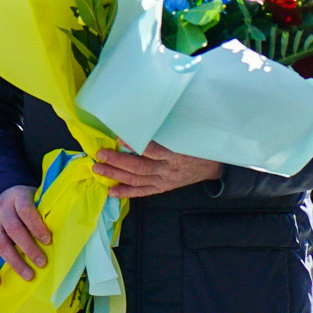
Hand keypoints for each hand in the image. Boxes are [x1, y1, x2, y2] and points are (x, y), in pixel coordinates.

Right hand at [0, 184, 51, 283]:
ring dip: (15, 262)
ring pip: (1, 243)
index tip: (48, 241)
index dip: (36, 226)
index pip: (26, 210)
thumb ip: (44, 211)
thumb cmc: (27, 202)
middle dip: (29, 248)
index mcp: (17, 197)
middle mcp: (1, 209)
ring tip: (29, 275)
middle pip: (14, 229)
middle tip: (42, 263)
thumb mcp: (36, 198)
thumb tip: (64, 233)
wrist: (2, 197)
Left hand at [93, 142, 222, 199]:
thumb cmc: (198, 145)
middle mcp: (169, 169)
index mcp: (176, 153)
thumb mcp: (187, 134)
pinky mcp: (163, 188)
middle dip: (117, 161)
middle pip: (139, 167)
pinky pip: (142, 192)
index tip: (118, 136)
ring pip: (137, 180)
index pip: (152, 149)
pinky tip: (111, 191)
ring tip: (98, 169)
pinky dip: (126, 193)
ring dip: (116, 175)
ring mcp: (165, 181)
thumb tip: (142, 119)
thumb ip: (167, 130)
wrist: (213, 166)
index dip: (134, 144)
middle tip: (100, 155)